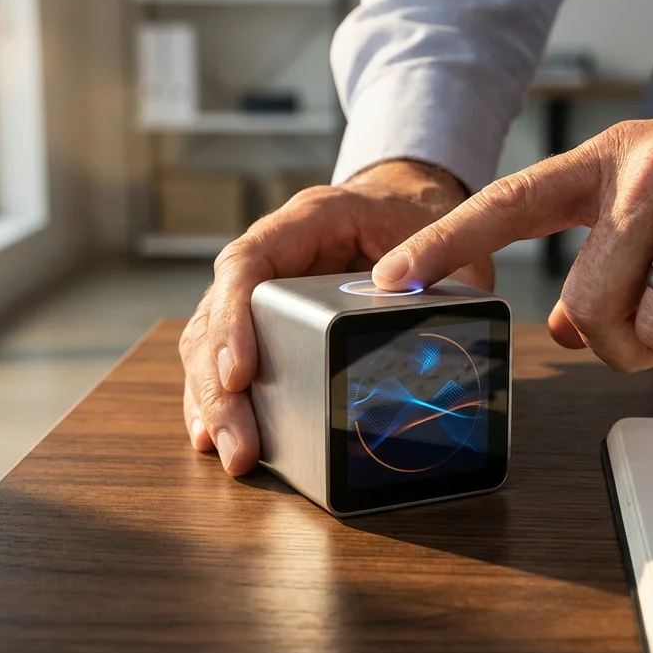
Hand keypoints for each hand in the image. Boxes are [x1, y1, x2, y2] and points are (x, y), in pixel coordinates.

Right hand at [180, 160, 493, 474]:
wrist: (410, 201)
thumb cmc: (418, 214)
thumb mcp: (444, 229)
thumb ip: (440, 259)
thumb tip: (423, 305)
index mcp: (309, 219)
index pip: (249, 262)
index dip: (235, 319)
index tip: (242, 373)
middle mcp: (274, 252)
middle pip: (216, 313)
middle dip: (217, 384)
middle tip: (235, 441)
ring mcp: (264, 288)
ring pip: (208, 341)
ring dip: (211, 401)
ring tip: (227, 451)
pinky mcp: (267, 320)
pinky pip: (225, 358)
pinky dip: (217, 397)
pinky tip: (214, 436)